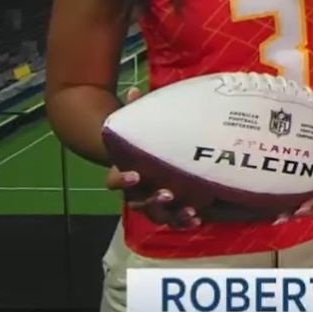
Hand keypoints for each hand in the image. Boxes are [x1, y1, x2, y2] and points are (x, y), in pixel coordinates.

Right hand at [105, 86, 199, 228]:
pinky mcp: (169, 208)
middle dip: (152, 200)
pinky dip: (184, 220)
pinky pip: (174, 219)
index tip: (134, 174)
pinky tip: (198, 219)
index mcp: (124, 172)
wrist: (149, 154)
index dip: (122, 180)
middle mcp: (136, 191)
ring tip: (188, 210)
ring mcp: (152, 202)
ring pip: (157, 214)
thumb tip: (135, 90)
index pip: (114, 181)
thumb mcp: (141, 122)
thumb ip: (137, 110)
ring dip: (171, 214)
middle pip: (137, 202)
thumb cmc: (145, 137)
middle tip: (167, 194)